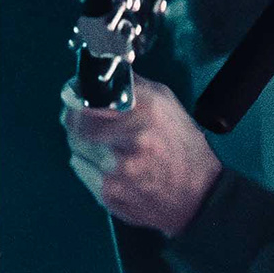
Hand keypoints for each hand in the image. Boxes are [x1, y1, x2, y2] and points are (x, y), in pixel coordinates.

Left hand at [64, 76, 222, 235]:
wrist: (199, 196)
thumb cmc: (184, 150)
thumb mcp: (167, 104)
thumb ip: (131, 86)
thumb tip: (100, 75)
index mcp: (147, 112)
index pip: (87, 100)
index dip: (75, 98)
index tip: (75, 96)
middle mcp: (131, 141)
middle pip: (74, 124)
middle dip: (76, 120)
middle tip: (87, 121)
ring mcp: (117, 170)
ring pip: (75, 148)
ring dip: (84, 144)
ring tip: (109, 146)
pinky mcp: (108, 193)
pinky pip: (81, 169)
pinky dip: (90, 165)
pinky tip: (112, 165)